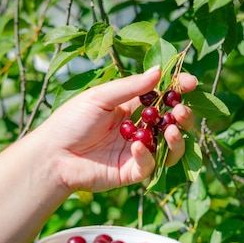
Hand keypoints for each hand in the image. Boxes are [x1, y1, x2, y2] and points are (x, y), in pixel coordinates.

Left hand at [34, 66, 196, 192]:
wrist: (52, 155)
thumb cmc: (70, 121)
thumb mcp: (100, 97)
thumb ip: (131, 87)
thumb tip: (159, 70)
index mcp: (131, 107)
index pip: (163, 97)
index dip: (178, 90)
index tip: (191, 83)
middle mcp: (139, 129)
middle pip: (172, 122)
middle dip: (183, 115)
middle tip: (182, 111)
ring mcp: (138, 151)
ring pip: (170, 147)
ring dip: (176, 138)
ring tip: (171, 129)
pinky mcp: (132, 172)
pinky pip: (150, 165)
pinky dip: (147, 155)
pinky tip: (137, 146)